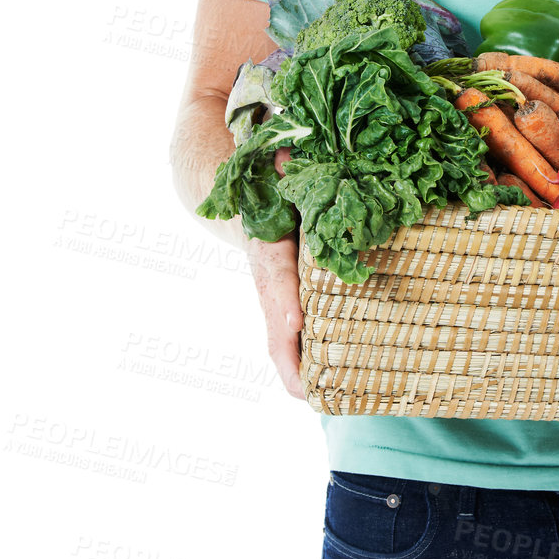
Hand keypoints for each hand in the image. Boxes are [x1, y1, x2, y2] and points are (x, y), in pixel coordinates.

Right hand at [245, 147, 305, 400]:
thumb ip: (287, 169)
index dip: (284, 299)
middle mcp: (267, 275)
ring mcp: (273, 293)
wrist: (236, 192)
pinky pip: (289, 334)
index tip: (296, 322)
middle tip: (306, 390)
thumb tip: (293, 158)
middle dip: (288, 355)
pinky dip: (300, 360)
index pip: (275, 274)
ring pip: (279, 334)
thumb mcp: (279, 173)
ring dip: (295, 366)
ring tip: (317, 401)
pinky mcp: (285, 301)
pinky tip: (322, 388)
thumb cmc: (269, 183)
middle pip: (274, 319)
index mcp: (267, 243)